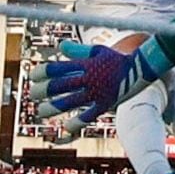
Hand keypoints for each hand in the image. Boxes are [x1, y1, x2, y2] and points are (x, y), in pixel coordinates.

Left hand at [30, 40, 170, 141]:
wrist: (142, 67)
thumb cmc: (117, 59)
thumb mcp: (98, 51)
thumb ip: (78, 51)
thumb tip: (61, 47)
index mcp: (86, 64)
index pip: (59, 68)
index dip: (44, 72)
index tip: (32, 76)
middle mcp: (89, 78)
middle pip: (61, 85)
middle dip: (44, 90)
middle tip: (32, 95)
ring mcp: (98, 92)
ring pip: (71, 101)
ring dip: (54, 107)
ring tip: (41, 111)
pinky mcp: (106, 104)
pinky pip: (89, 115)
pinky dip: (77, 122)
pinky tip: (66, 127)